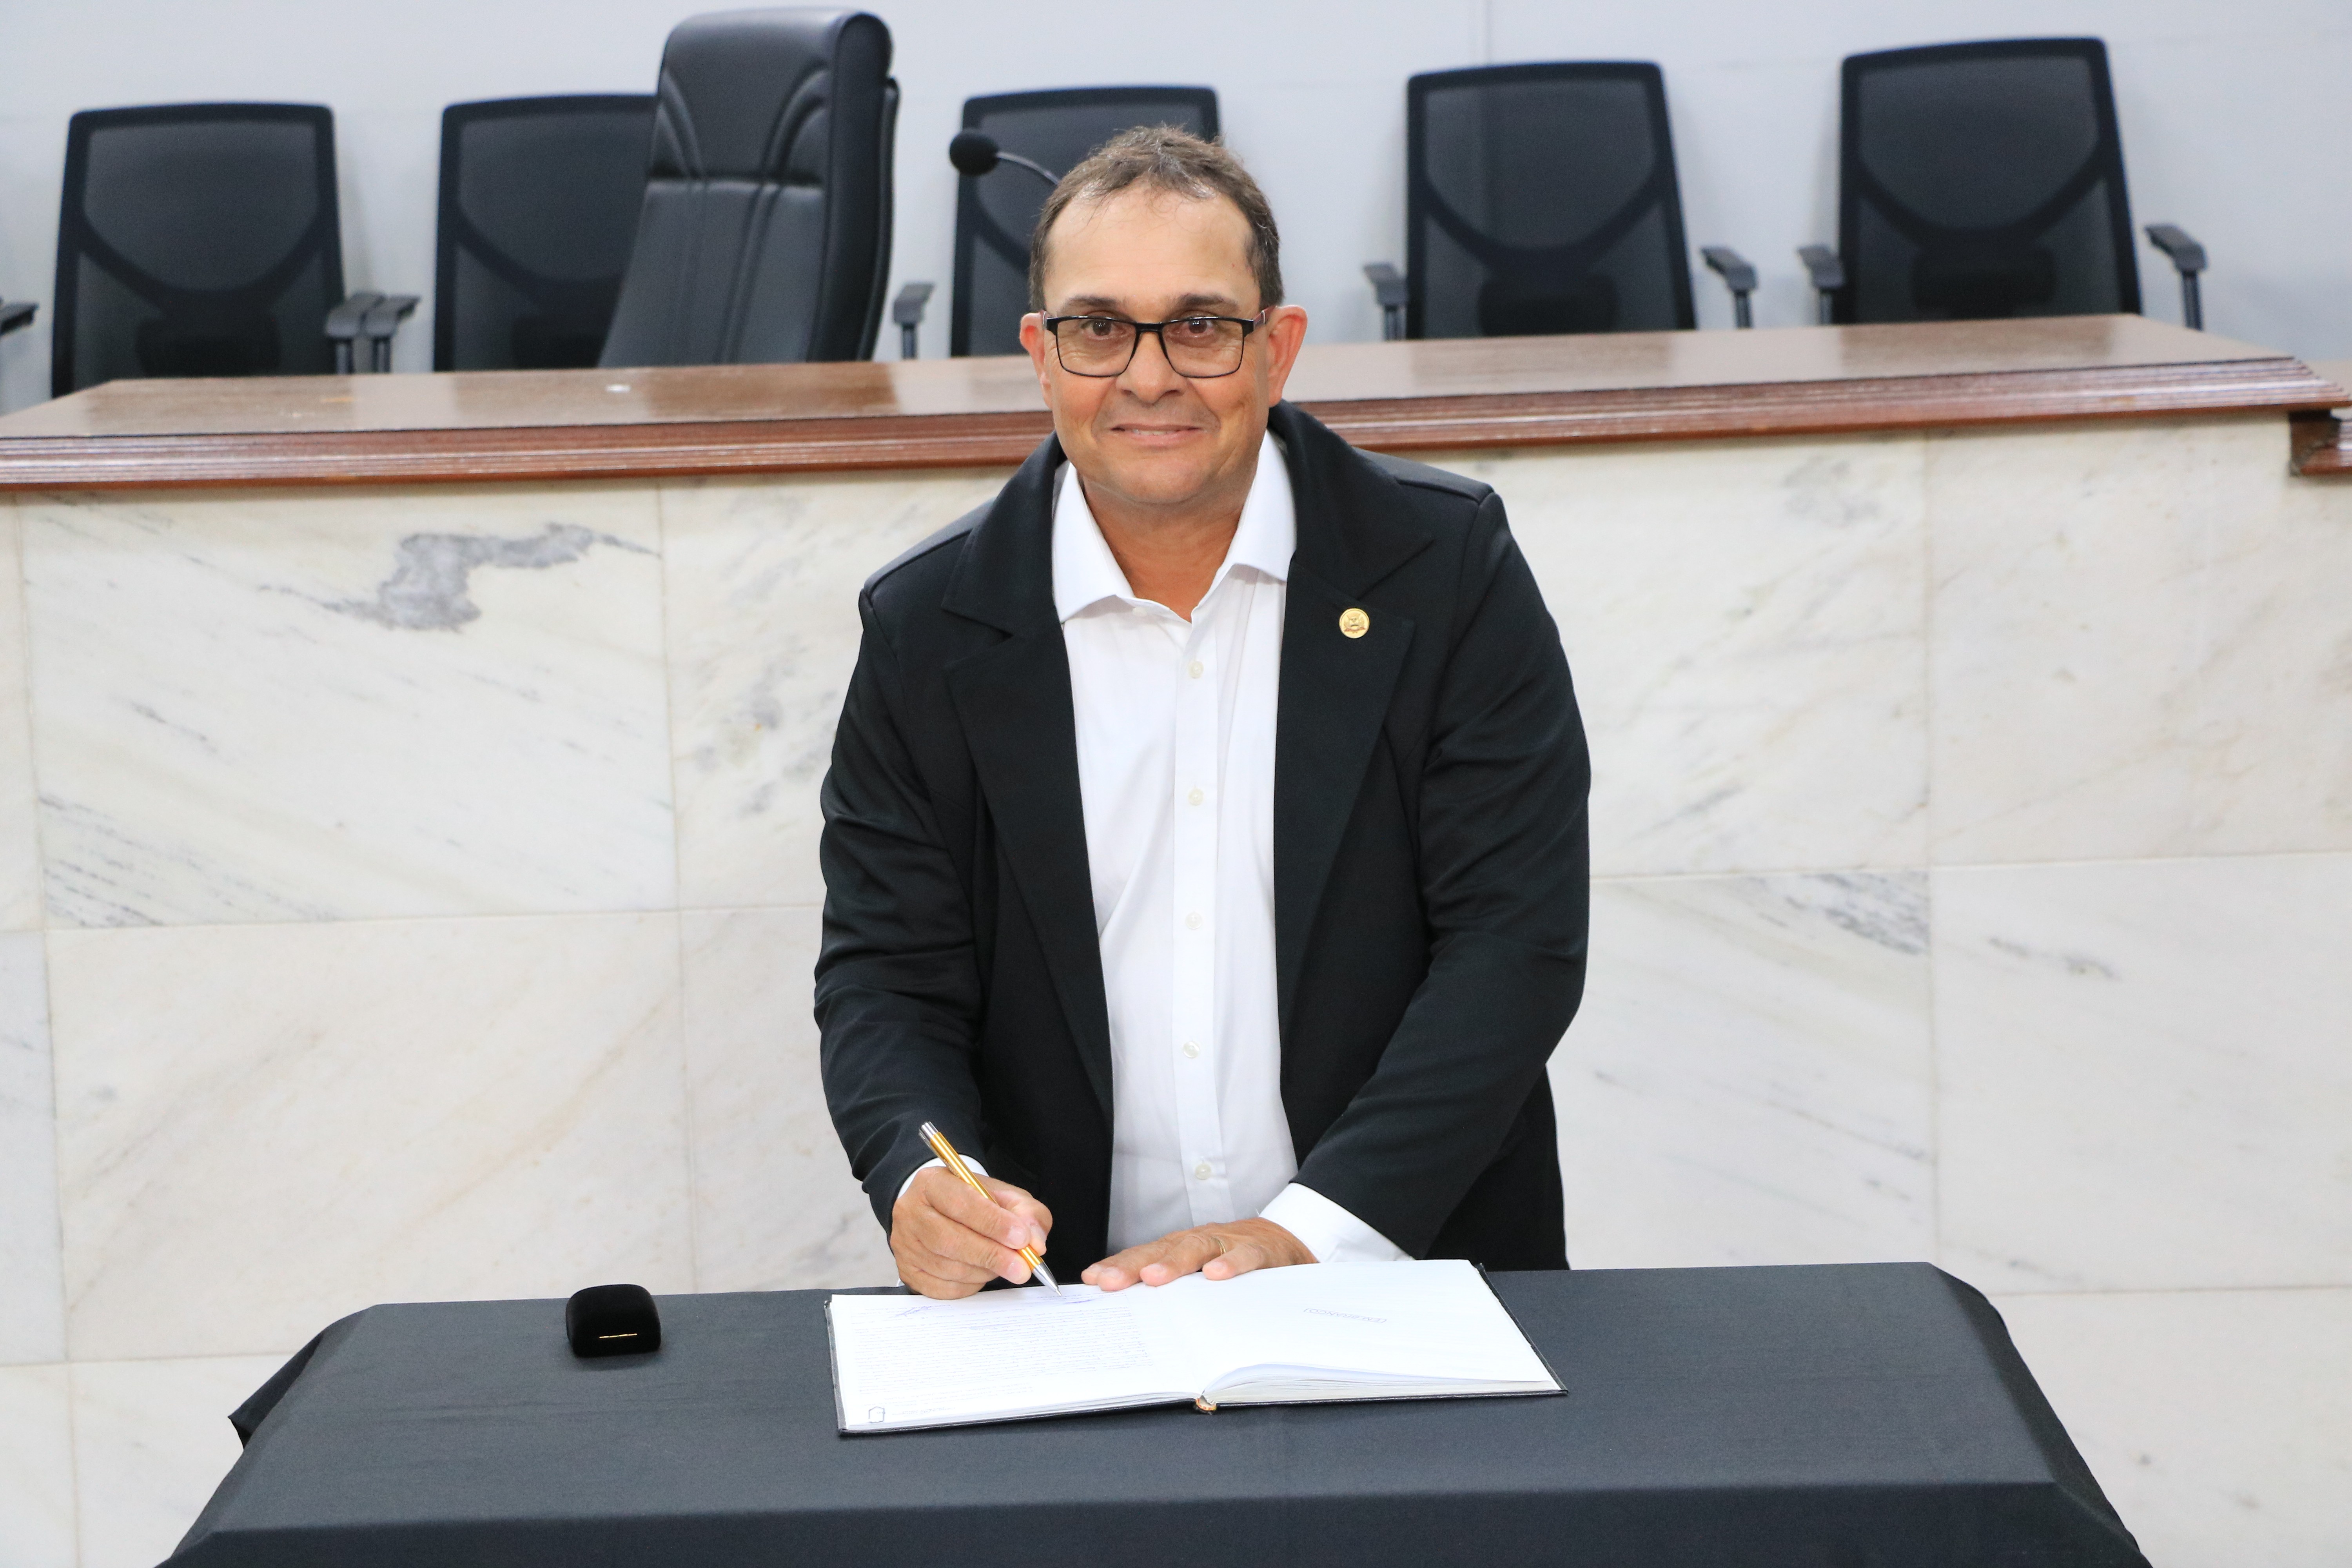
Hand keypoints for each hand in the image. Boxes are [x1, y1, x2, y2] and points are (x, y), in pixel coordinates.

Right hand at [890, 1167, 1052, 1299]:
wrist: (940, 1210)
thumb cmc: (973, 1202)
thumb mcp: (1003, 1195)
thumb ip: (1026, 1212)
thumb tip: (1036, 1242)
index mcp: (931, 1182)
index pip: (961, 1204)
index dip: (994, 1223)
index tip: (1022, 1238)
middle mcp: (910, 1212)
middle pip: (950, 1240)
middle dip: (992, 1255)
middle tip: (1023, 1267)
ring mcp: (904, 1244)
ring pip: (947, 1267)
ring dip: (984, 1272)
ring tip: (1003, 1265)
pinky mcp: (907, 1271)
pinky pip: (942, 1288)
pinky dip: (969, 1286)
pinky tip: (981, 1273)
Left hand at [1082, 1217, 1314, 1291]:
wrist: (1288, 1239)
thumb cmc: (1234, 1260)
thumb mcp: (1201, 1271)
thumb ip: (1174, 1288)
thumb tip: (1133, 1315)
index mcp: (1181, 1248)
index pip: (1144, 1255)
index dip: (1118, 1266)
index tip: (1092, 1280)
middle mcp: (1199, 1241)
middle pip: (1162, 1250)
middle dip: (1134, 1266)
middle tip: (1110, 1282)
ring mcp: (1228, 1242)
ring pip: (1198, 1247)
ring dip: (1175, 1263)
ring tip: (1154, 1278)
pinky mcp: (1260, 1249)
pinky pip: (1246, 1255)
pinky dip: (1232, 1263)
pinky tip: (1216, 1274)